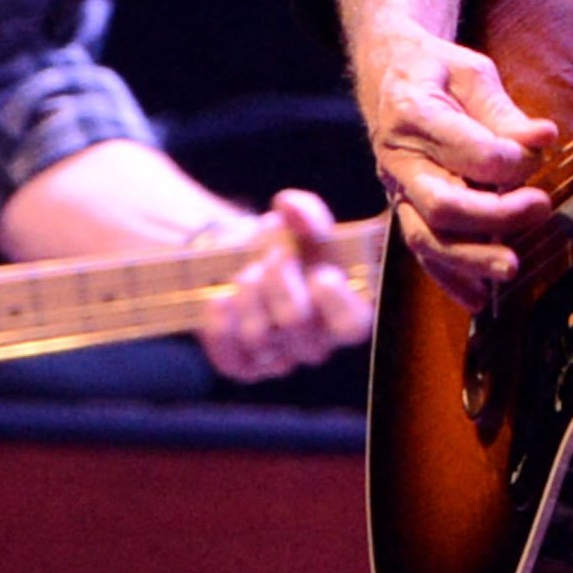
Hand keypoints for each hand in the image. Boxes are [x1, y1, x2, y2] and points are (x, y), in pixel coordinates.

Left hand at [195, 189, 376, 380]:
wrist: (243, 262)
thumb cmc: (286, 245)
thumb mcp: (302, 224)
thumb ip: (306, 213)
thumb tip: (289, 206)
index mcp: (343, 310)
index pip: (352, 326)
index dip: (337, 302)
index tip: (322, 272)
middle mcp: (315, 342)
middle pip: (296, 323)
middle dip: (279, 280)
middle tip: (275, 255)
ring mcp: (279, 358)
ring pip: (258, 336)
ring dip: (248, 295)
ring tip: (247, 273)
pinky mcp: (244, 366)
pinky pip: (230, 359)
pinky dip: (220, 326)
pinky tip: (220, 299)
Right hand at [350, 26, 561, 306]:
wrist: (387, 75)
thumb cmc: (435, 71)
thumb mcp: (470, 72)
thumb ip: (504, 110)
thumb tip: (544, 138)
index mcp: (411, 112)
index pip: (462, 148)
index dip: (505, 159)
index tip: (540, 150)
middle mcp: (397, 159)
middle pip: (440, 204)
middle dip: (493, 216)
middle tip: (540, 209)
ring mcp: (397, 192)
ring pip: (426, 238)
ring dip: (471, 259)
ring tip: (511, 267)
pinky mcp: (405, 212)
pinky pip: (422, 252)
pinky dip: (449, 279)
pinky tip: (478, 298)